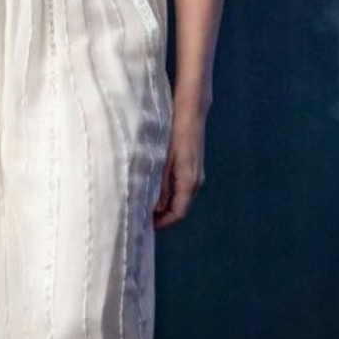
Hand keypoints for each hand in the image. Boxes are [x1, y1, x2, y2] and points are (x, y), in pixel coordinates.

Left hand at [153, 109, 205, 229]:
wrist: (191, 112)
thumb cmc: (175, 133)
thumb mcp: (163, 159)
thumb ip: (161, 184)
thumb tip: (156, 207)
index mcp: (189, 182)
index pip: (178, 213)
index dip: (163, 222)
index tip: (146, 226)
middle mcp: (196, 181)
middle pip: (180, 207)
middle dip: (162, 215)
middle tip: (141, 216)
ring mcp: (196, 174)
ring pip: (180, 197)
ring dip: (165, 203)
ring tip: (145, 202)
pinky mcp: (192, 166)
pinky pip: (181, 187)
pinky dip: (169, 192)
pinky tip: (154, 187)